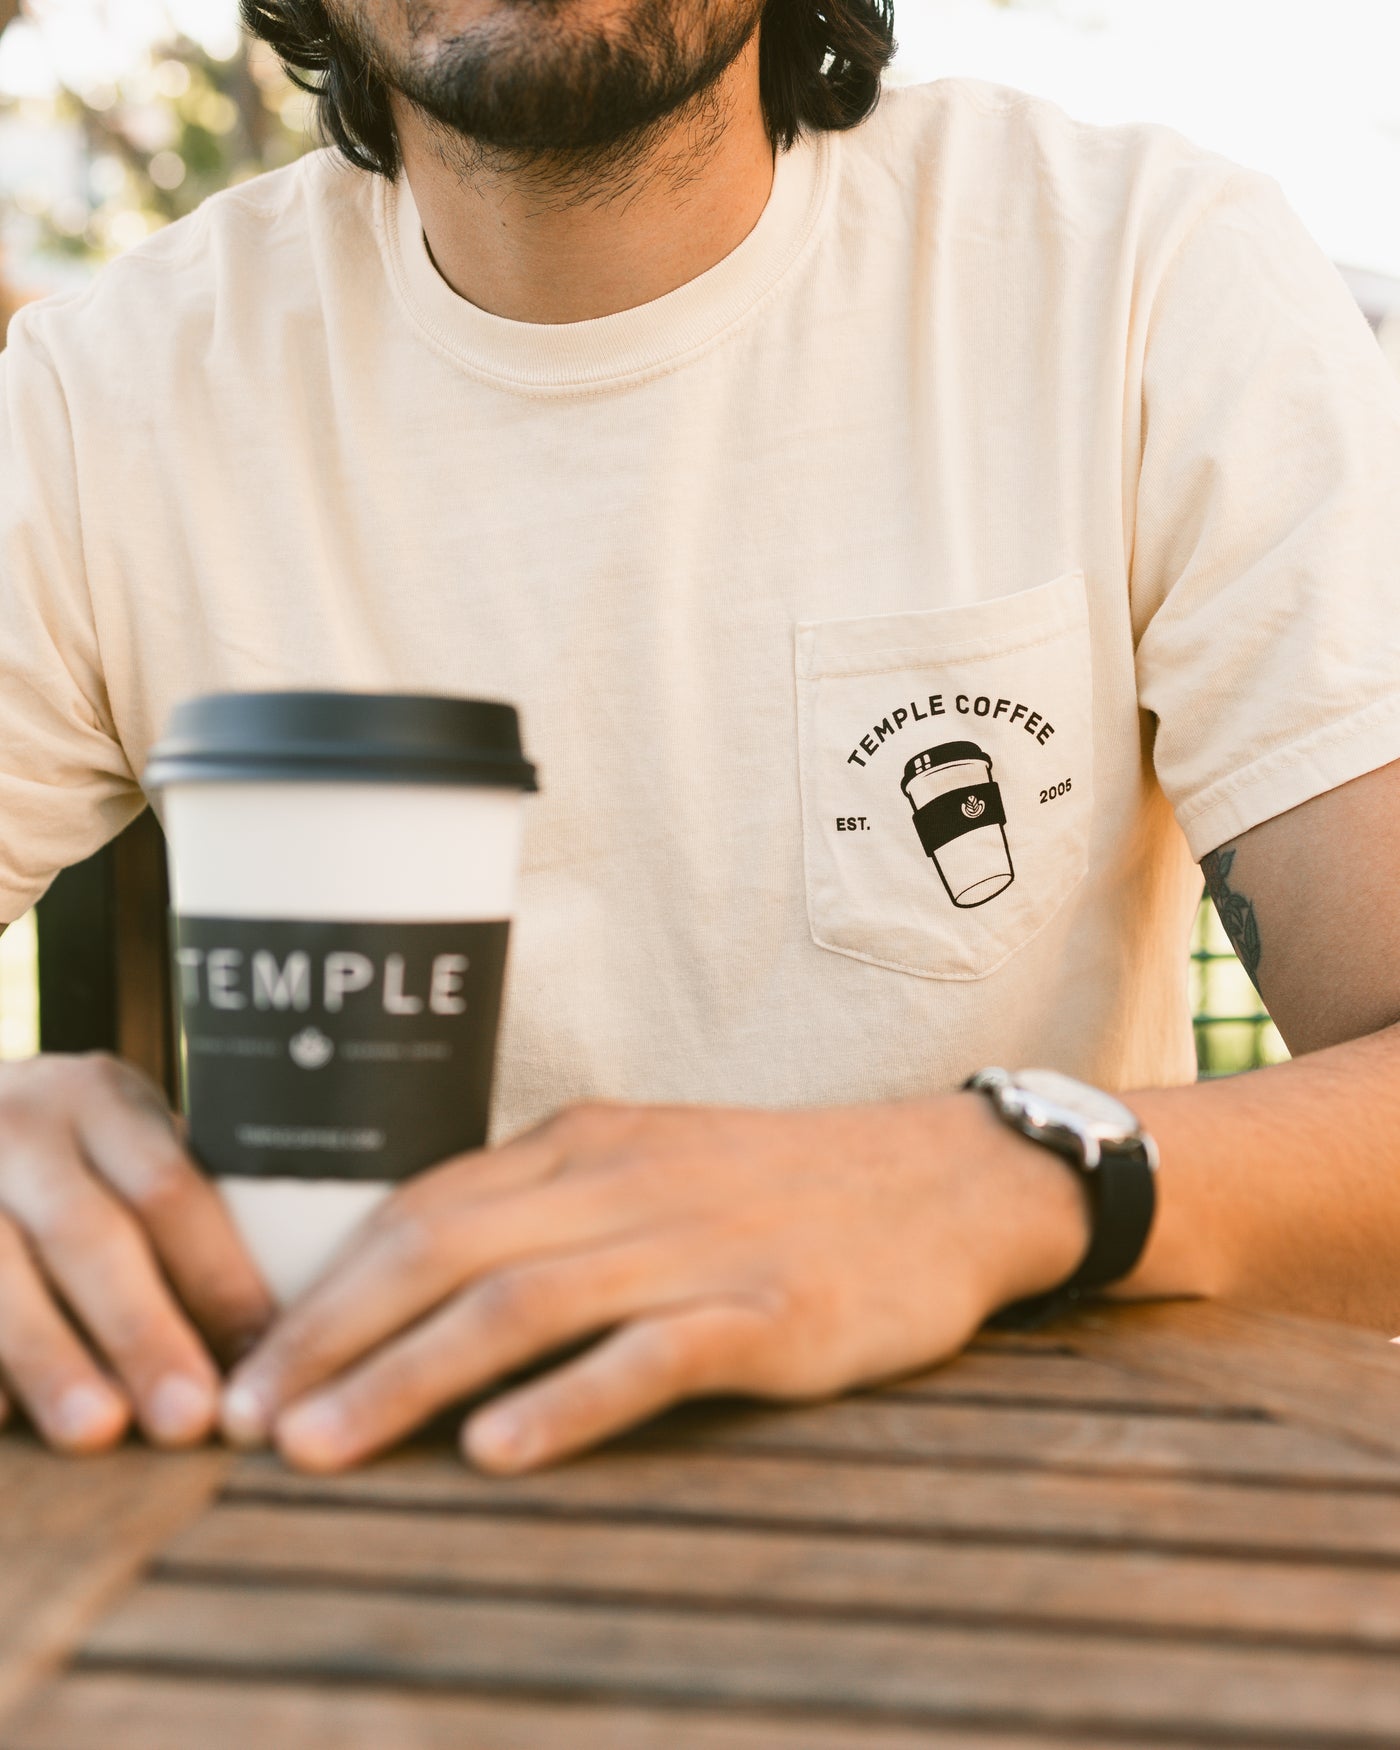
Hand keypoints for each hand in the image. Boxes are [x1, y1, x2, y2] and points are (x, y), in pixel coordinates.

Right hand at [0, 1053, 274, 1451]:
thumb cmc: (67, 1152)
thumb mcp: (120, 1138)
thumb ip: (178, 1206)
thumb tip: (283, 1328)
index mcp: (100, 1098)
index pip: (169, 1187)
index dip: (217, 1275)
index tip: (264, 1351)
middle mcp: (19, 1125)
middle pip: (89, 1235)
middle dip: (143, 1330)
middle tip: (189, 1417)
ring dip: (50, 1358)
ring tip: (97, 1431)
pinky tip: (0, 1420)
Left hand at [222, 1095, 1088, 1473]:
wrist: (943, 1180)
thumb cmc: (783, 1187)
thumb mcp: (653, 1165)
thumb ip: (549, 1210)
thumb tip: (423, 1276)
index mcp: (586, 1144)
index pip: (424, 1209)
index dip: (326, 1288)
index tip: (252, 1363)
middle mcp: (625, 1182)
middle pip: (447, 1252)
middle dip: (332, 1337)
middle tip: (248, 1420)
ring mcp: (698, 1243)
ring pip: (523, 1302)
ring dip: (409, 1377)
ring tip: (323, 1449)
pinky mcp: (771, 1306)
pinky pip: (651, 1353)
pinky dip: (566, 1400)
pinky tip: (497, 1450)